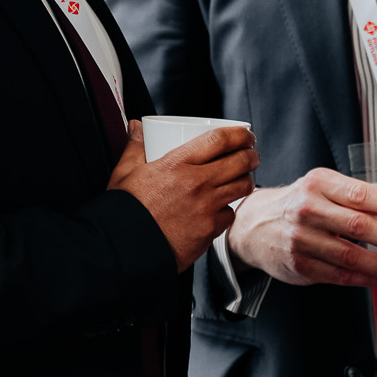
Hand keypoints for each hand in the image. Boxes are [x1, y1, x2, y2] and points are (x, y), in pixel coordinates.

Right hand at [109, 121, 258, 271]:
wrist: (126, 249)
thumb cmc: (125, 211)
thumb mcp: (125, 172)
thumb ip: (135, 147)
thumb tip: (136, 127)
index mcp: (177, 164)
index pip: (219, 140)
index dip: (239, 134)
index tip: (245, 135)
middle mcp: (197, 184)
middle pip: (239, 162)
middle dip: (251, 156)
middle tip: (251, 156)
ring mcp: (206, 208)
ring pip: (242, 187)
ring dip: (246, 180)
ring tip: (242, 179)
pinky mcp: (209, 230)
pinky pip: (230, 215)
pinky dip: (228, 210)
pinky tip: (221, 208)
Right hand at [227, 168, 376, 287]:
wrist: (254, 227)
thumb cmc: (297, 204)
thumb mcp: (320, 187)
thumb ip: (353, 196)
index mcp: (318, 184)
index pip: (359, 194)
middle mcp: (308, 210)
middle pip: (358, 226)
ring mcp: (302, 240)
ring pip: (351, 255)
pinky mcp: (301, 265)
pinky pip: (340, 275)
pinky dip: (365, 278)